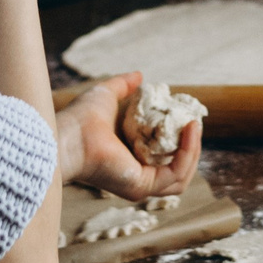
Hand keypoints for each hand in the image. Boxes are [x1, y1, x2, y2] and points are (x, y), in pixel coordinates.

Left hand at [53, 72, 200, 202]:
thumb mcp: (108, 95)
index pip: (164, 157)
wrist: (68, 136)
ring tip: (194, 124)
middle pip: (178, 170)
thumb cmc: (81, 119)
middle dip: (191, 147)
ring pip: (181, 176)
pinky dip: (187, 153)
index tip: (185, 117)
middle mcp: (136, 177)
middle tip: (193, 121)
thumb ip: (123, 86)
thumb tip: (140, 76)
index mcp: (129, 160)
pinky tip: (189, 129)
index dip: (179, 139)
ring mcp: (141, 185)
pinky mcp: (143, 186)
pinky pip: (176, 174)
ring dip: (193, 150)